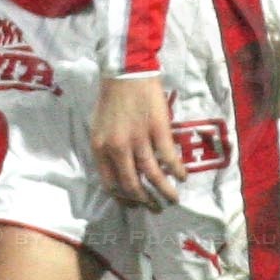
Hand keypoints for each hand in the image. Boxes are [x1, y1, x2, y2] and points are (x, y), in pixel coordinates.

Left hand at [91, 73, 182, 210]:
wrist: (126, 72)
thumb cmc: (111, 97)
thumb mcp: (98, 126)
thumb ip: (106, 149)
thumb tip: (117, 170)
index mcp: (99, 148)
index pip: (110, 184)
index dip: (123, 198)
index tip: (134, 204)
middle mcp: (117, 148)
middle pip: (132, 185)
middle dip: (145, 201)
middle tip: (155, 207)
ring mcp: (138, 140)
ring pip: (152, 176)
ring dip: (164, 192)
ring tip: (173, 200)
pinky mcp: (158, 131)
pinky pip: (169, 158)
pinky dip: (177, 170)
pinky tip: (182, 176)